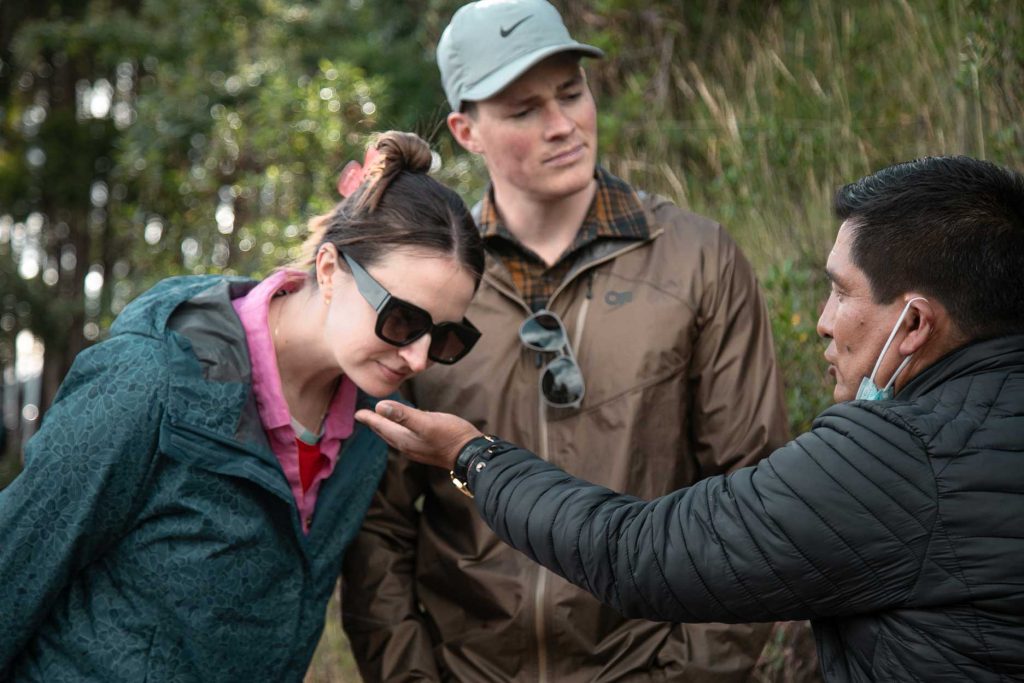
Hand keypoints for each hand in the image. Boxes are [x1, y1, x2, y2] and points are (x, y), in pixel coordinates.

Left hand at [355, 400, 482, 469]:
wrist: (470, 454)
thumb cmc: (450, 436)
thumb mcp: (426, 422)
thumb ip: (403, 415)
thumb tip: (379, 406)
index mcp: (404, 439)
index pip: (381, 426)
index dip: (370, 418)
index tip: (358, 413)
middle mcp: (408, 445)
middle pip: (386, 433)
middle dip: (375, 424)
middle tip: (365, 416)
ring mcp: (418, 448)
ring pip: (396, 436)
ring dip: (387, 427)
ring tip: (382, 421)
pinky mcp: (428, 447)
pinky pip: (408, 437)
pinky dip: (401, 429)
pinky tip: (408, 426)